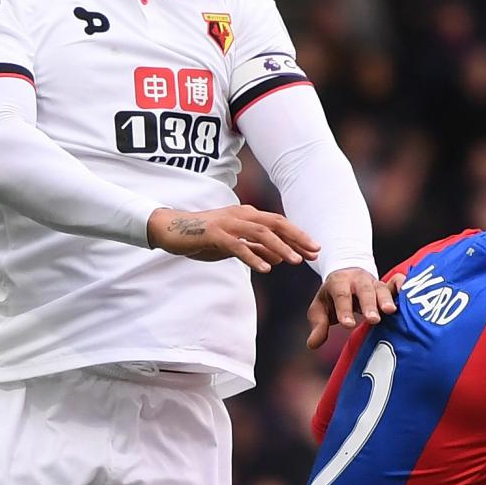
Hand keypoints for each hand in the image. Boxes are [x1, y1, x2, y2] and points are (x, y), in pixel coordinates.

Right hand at [147, 205, 319, 272]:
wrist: (170, 229)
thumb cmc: (202, 237)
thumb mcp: (233, 245)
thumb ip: (254, 249)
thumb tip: (278, 258)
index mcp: (247, 216)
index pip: (279, 224)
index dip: (298, 235)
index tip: (314, 249)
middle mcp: (241, 215)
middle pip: (275, 224)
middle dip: (297, 238)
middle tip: (313, 252)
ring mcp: (228, 223)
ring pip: (260, 233)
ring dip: (280, 247)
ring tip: (294, 261)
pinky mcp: (214, 234)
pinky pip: (237, 246)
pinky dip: (252, 256)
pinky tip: (265, 268)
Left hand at [306, 266, 397, 348]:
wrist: (346, 275)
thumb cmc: (332, 297)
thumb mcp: (320, 309)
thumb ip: (318, 325)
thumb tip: (312, 344)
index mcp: (338, 282)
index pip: (341, 295)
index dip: (344, 310)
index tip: (348, 325)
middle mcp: (357, 280)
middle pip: (364, 291)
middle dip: (369, 305)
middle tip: (373, 320)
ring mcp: (374, 282)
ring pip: (381, 288)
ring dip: (386, 299)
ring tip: (391, 312)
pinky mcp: (387, 285)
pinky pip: (397, 282)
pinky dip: (402, 286)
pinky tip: (408, 292)